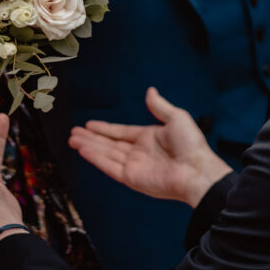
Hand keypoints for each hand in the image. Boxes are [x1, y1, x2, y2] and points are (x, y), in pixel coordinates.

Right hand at [69, 87, 230, 207]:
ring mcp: (134, 166)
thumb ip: (159, 106)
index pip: (121, 132)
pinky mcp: (132, 178)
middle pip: (109, 144)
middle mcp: (139, 152)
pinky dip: (96, 158)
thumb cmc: (191, 145)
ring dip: (89, 146)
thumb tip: (150, 91)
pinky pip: (109, 166)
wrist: (197, 170)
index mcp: (149, 138)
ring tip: (72, 139)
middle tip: (73, 133)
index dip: (105, 129)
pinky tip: (83, 150)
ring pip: (105, 154)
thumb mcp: (176, 118)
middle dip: (91, 138)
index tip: (89, 124)